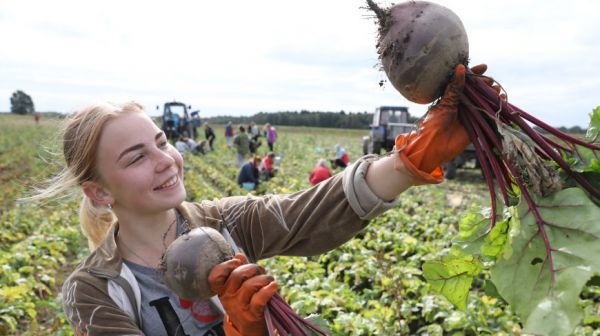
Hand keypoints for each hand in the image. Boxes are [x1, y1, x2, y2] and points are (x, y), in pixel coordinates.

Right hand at [208, 253, 277, 335]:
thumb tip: (239, 255)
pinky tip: (273, 286)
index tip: (236, 262)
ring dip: (264, 278)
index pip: (215, 276)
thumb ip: (239, 270)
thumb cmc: (245, 304)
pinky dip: (268, 290)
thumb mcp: (239, 288)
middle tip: (260, 271)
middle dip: (252, 268)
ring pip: (250, 285)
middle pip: (237, 275)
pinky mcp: (252, 314)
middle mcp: (228, 298)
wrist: (249, 330)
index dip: (225, 266)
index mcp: (223, 290)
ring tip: (269, 280)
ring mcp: (239, 306)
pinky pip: (259, 298)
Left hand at [394, 64, 487, 182]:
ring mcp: (469, 114)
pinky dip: (496, 107)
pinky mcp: (476, 124)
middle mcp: (461, 104)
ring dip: (492, 94)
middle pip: (476, 90)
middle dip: (485, 84)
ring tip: (496, 90)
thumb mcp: (445, 103)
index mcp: (451, 97)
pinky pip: (488, 114)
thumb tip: (461, 67)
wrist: (434, 146)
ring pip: (484, 100)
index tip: (484, 67)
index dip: (474, 73)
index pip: (464, 81)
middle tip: (490, 82)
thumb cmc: (434, 123)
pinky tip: (502, 100)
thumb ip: (455, 88)